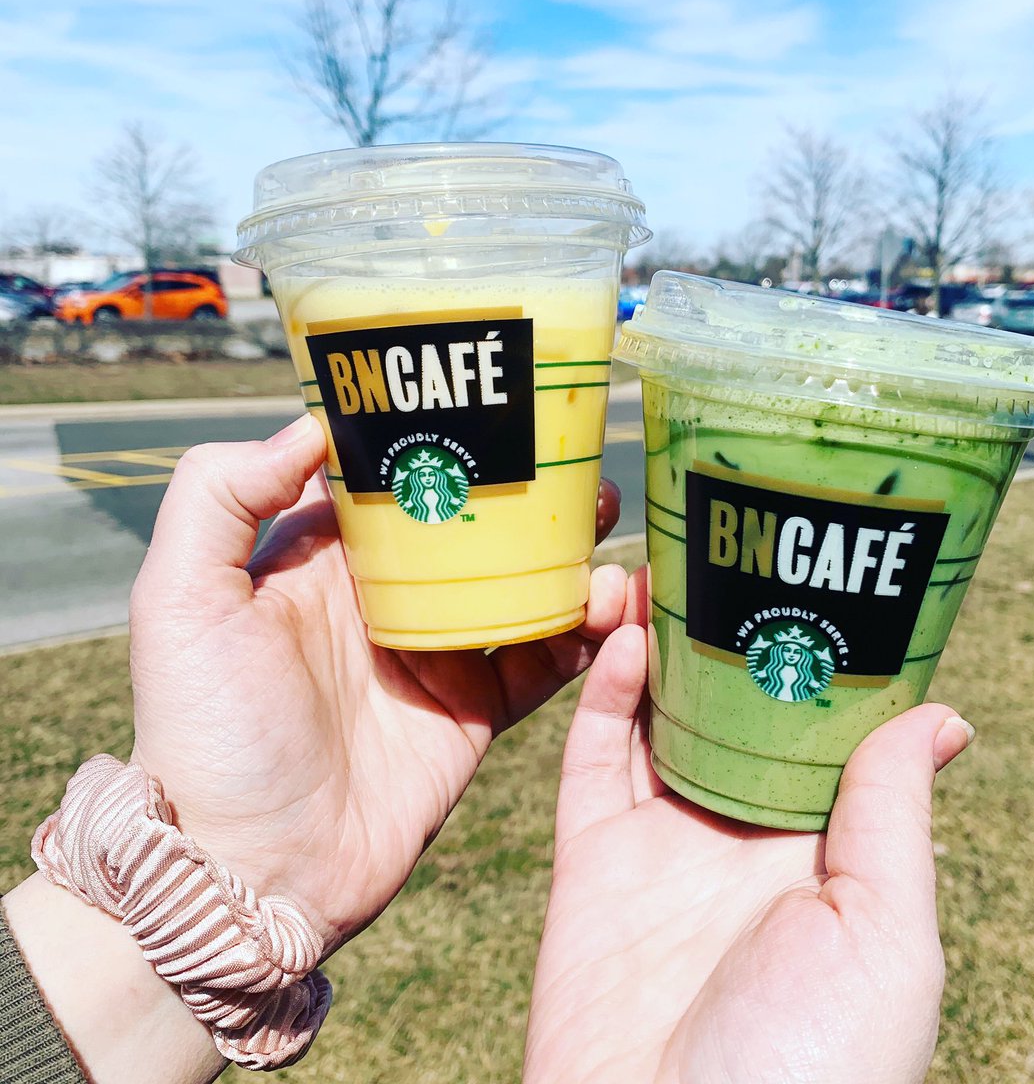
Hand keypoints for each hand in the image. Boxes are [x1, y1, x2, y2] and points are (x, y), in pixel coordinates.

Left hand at [127, 414, 626, 952]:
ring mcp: (439, 654)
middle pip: (475, 525)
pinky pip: (545, 660)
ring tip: (610, 524)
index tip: (501, 400)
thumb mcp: (180, 602)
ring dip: (571, 555)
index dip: (447, 437)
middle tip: (581, 467)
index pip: (397, 478)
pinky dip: (586, 633)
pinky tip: (616, 605)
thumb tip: (312, 425)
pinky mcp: (477, 711)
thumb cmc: (206, 732)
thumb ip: (218, 498)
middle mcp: (389, 598)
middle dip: (530, 491)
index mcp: (326, 558)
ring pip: (523, 585)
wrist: (252, 871)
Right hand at [525, 573, 972, 1083]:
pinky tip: (628, 634)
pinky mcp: (593, 860)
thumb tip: (941, 714)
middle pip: (731, 706)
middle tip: (726, 549)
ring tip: (670, 568)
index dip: (813, 651)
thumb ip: (891, 817)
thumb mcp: (884, 938)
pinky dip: (606, 691)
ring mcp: (663, 844)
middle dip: (728, 630)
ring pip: (658, 714)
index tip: (812, 570)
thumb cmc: (806, 1070)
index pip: (818, 726)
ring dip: (663, 641)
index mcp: (821, 851)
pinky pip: (593, 758)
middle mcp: (741, 837)